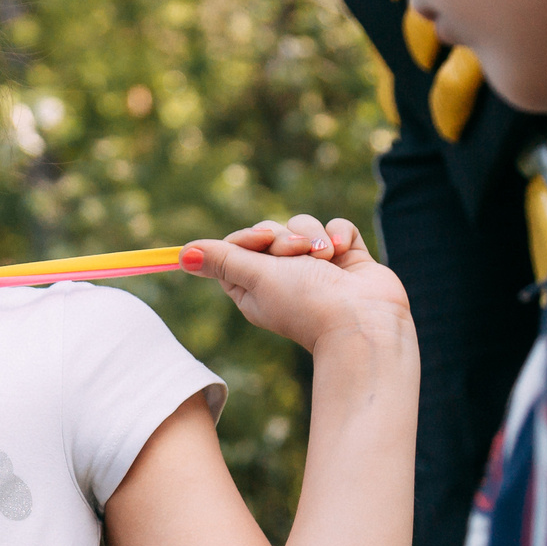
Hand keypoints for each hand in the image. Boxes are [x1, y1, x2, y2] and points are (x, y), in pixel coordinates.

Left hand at [180, 215, 412, 355]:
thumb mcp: (256, 278)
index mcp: (253, 287)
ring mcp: (317, 265)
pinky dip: (339, 235)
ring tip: (324, 258)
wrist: (364, 320)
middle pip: (270, 231)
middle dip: (284, 237)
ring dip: (312, 235)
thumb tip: (182, 255)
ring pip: (303, 225)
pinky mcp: (346, 257)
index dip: (248, 237)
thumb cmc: (306, 302)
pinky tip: (342, 252)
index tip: (261, 241)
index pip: (237, 246)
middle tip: (296, 254)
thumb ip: (223, 260)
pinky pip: (336, 227)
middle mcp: (283, 276)